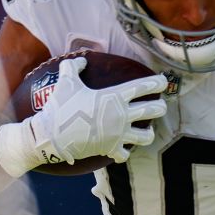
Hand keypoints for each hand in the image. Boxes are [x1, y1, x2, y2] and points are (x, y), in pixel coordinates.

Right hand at [29, 57, 167, 163]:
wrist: (51, 135)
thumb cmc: (60, 107)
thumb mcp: (66, 81)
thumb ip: (73, 67)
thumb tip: (80, 60)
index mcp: (114, 97)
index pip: (143, 87)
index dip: (157, 82)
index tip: (164, 81)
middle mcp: (121, 116)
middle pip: (153, 110)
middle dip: (161, 107)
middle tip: (160, 106)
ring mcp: (118, 134)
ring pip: (146, 136)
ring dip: (149, 133)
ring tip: (147, 130)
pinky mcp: (111, 149)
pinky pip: (126, 153)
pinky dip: (125, 152)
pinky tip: (123, 148)